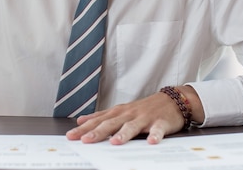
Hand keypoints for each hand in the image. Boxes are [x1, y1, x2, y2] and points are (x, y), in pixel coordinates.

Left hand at [65, 85, 203, 144]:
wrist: (172, 100)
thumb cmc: (144, 108)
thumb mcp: (121, 111)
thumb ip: (102, 117)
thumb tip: (81, 121)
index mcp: (118, 113)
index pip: (98, 121)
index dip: (84, 129)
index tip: (70, 136)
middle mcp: (129, 114)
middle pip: (111, 124)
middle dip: (97, 132)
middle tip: (85, 140)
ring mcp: (144, 118)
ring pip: (132, 126)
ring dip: (123, 134)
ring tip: (114, 142)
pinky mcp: (160, 122)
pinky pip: (157, 129)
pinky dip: (155, 135)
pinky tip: (152, 142)